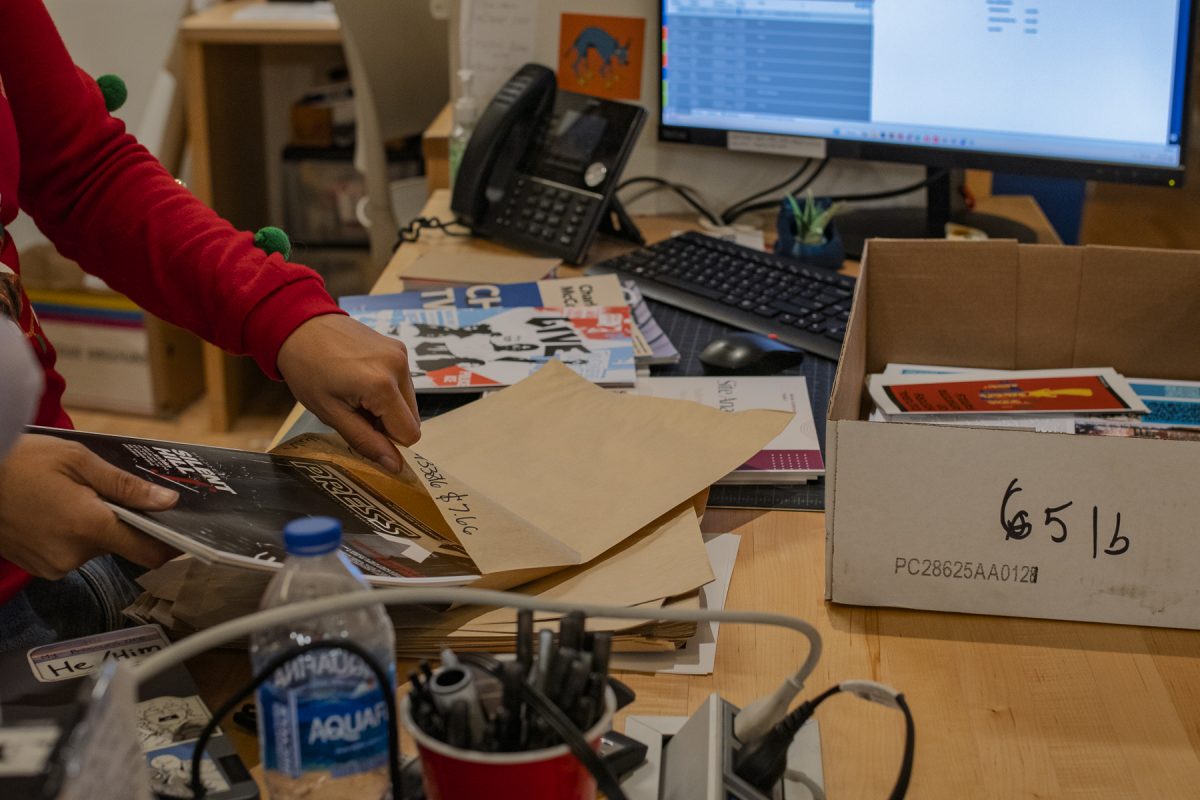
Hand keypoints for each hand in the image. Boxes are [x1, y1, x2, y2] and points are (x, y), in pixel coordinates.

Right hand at [0, 434, 179, 579]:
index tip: (182, 534)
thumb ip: (125, 486)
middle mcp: (73, 555)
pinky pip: (69, 552)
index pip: (147, 551)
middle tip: (103, 490)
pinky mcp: (37, 568)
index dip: (168, 543)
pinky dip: (70, 533)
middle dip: (119, 519)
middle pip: (118, 543)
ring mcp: (52, 565)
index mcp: (89, 527)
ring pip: (93, 547)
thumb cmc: (18, 462)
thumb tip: (166, 503)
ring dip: (92, 526)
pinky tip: (53, 510)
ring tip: (69, 496)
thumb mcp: (77, 460)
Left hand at [277, 314, 419, 471]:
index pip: (409, 434)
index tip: (363, 430)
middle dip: (388, 424)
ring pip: (409, 402)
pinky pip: (404, 383)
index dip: (388, 441)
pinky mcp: (399, 347)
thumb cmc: (307, 371)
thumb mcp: (331, 413)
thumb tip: (396, 467)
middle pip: (413, 419)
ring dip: (389, 408)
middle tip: (356, 412)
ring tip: (357, 394)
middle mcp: (399, 367)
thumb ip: (366, 441)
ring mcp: (401, 354)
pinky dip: (388, 390)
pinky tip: (362, 380)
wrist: (299, 326)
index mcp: (382, 387)